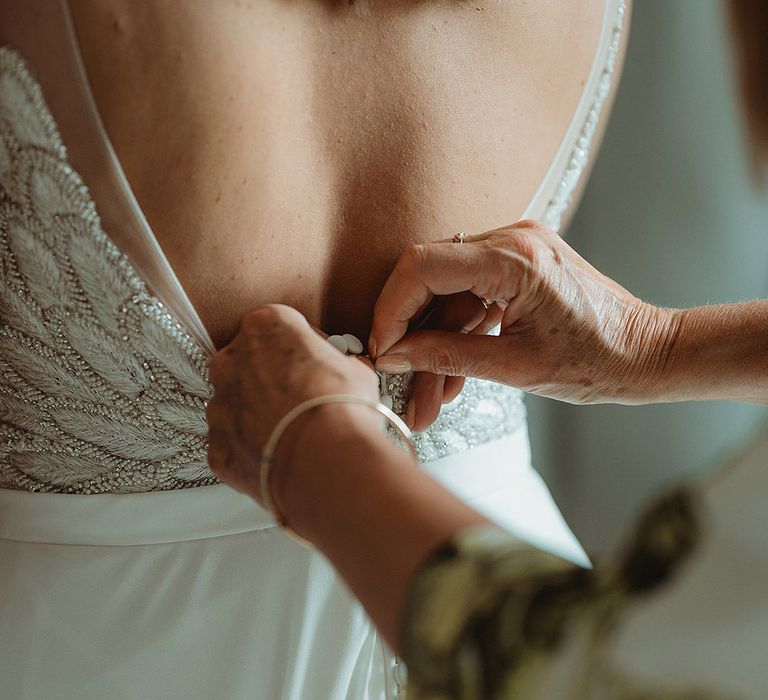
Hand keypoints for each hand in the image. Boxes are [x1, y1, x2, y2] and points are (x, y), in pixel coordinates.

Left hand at [206, 305, 379, 501]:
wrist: (323, 461)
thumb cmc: (340, 407)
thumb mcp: (356, 371)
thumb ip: (338, 366)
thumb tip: (347, 373)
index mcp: (265, 326)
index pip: (280, 326)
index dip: (302, 347)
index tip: (316, 362)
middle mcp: (231, 360)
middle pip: (248, 363)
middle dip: (270, 379)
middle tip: (301, 399)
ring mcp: (219, 405)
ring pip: (236, 405)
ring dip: (257, 415)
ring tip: (291, 433)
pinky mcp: (217, 445)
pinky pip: (233, 443)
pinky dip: (251, 450)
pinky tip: (279, 457)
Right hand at [370, 220, 677, 404]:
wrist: (648, 354)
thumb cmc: (598, 361)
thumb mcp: (514, 367)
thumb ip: (445, 356)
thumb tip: (393, 355)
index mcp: (514, 258)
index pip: (422, 267)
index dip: (390, 309)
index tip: (380, 349)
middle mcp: (512, 241)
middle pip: (431, 283)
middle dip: (411, 339)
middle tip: (399, 385)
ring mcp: (516, 252)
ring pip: (449, 298)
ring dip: (434, 348)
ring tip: (426, 402)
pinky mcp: (519, 269)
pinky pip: (471, 299)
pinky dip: (457, 337)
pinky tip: (449, 381)